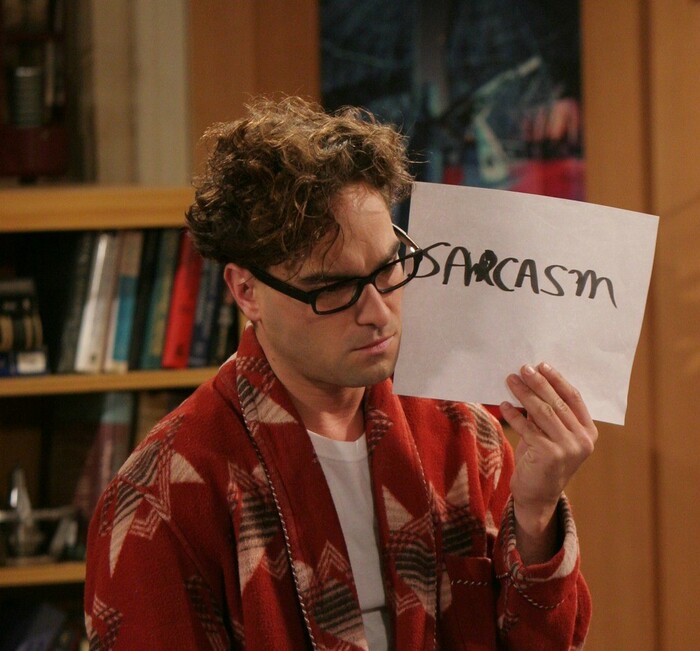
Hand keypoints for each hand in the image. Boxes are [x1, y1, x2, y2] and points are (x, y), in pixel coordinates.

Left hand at [499, 362, 596, 562]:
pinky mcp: (550, 454)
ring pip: (543, 412)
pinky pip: (528, 428)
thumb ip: (548, 413)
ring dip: (524, 394)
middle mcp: (583, 440)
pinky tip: (504, 405)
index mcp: (589, 431)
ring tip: (511, 380)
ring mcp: (568, 448)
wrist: (537, 495)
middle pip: (558, 402)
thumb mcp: (550, 434)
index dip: (557, 380)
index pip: (574, 398)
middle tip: (523, 368)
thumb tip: (531, 381)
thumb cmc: (542, 459)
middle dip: (539, 383)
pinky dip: (514, 415)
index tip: (542, 365)